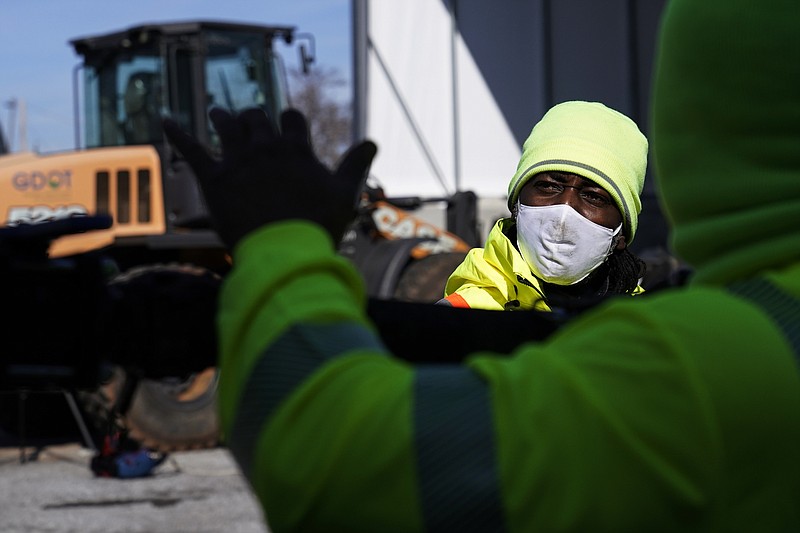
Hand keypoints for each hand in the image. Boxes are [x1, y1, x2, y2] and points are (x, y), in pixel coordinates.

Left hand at [163, 107, 376, 250]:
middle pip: (257, 117)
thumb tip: (373, 141)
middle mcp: (265, 147)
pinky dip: (177, 133)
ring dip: (224, 117)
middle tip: (251, 124)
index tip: (288, 126)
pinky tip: (165, 120)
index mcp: (295, 149)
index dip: (289, 120)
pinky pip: (191, 149)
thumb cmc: (318, 225)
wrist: (285, 251)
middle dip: (255, 119)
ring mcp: (238, 160)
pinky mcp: (214, 178)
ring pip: (226, 124)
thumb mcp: (345, 194)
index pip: (291, 118)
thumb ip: (356, 165)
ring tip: (219, 114)